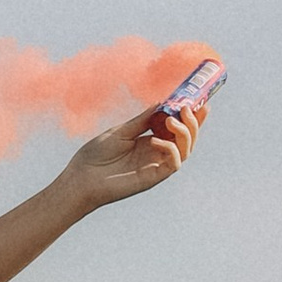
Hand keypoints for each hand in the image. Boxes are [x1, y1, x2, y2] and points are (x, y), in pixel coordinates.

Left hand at [65, 91, 204, 211]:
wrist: (80, 179)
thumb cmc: (95, 156)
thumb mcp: (120, 132)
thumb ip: (142, 120)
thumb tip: (162, 103)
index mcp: (149, 141)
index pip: (176, 128)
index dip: (191, 118)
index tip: (200, 102)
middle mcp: (156, 153)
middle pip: (186, 139)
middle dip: (192, 123)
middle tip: (188, 108)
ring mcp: (156, 165)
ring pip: (185, 150)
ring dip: (184, 133)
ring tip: (171, 120)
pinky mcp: (153, 177)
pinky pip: (173, 163)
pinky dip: (170, 149)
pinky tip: (155, 140)